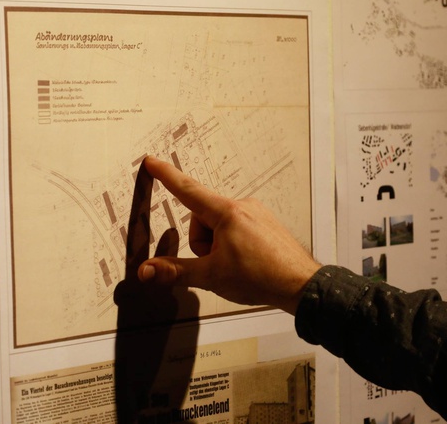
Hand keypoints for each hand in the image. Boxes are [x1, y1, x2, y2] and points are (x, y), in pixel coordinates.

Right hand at [137, 156, 320, 313]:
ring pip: (219, 225)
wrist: (299, 285)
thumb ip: (175, 271)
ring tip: (236, 265)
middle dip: (202, 243)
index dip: (166, 175)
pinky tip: (246, 262)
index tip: (152, 161)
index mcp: (227, 213)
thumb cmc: (261, 277)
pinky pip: (237, 228)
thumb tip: (147, 270)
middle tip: (217, 264)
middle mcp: (243, 206)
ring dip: (217, 246)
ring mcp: (256, 213)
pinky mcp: (265, 223)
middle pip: (202, 218)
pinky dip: (233, 245)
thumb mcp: (211, 276)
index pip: (188, 189)